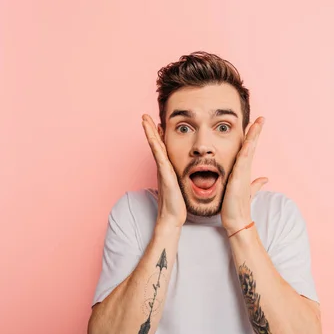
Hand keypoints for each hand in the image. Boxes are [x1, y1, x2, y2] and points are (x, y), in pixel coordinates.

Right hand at [142, 114, 186, 228]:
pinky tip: (153, 137)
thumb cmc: (178, 204)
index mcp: (167, 168)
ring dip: (150, 133)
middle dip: (150, 129)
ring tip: (145, 120)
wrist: (173, 218)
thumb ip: (181, 178)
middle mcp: (163, 167)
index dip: (159, 135)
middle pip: (155, 144)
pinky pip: (160, 157)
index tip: (157, 122)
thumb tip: (189, 172)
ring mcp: (162, 170)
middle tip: (145, 116)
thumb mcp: (181, 186)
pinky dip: (156, 146)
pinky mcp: (165, 175)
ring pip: (155, 147)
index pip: (162, 148)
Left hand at [221, 116, 268, 234]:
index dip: (253, 137)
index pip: (249, 150)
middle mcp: (245, 170)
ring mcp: (243, 173)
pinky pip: (243, 160)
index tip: (256, 124)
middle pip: (252, 146)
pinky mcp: (239, 178)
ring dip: (253, 136)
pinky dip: (245, 150)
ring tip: (257, 123)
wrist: (237, 221)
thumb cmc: (237, 207)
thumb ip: (255, 184)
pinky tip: (248, 141)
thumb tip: (265, 179)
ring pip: (249, 150)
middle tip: (261, 118)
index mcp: (244, 171)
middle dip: (256, 132)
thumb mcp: (245, 191)